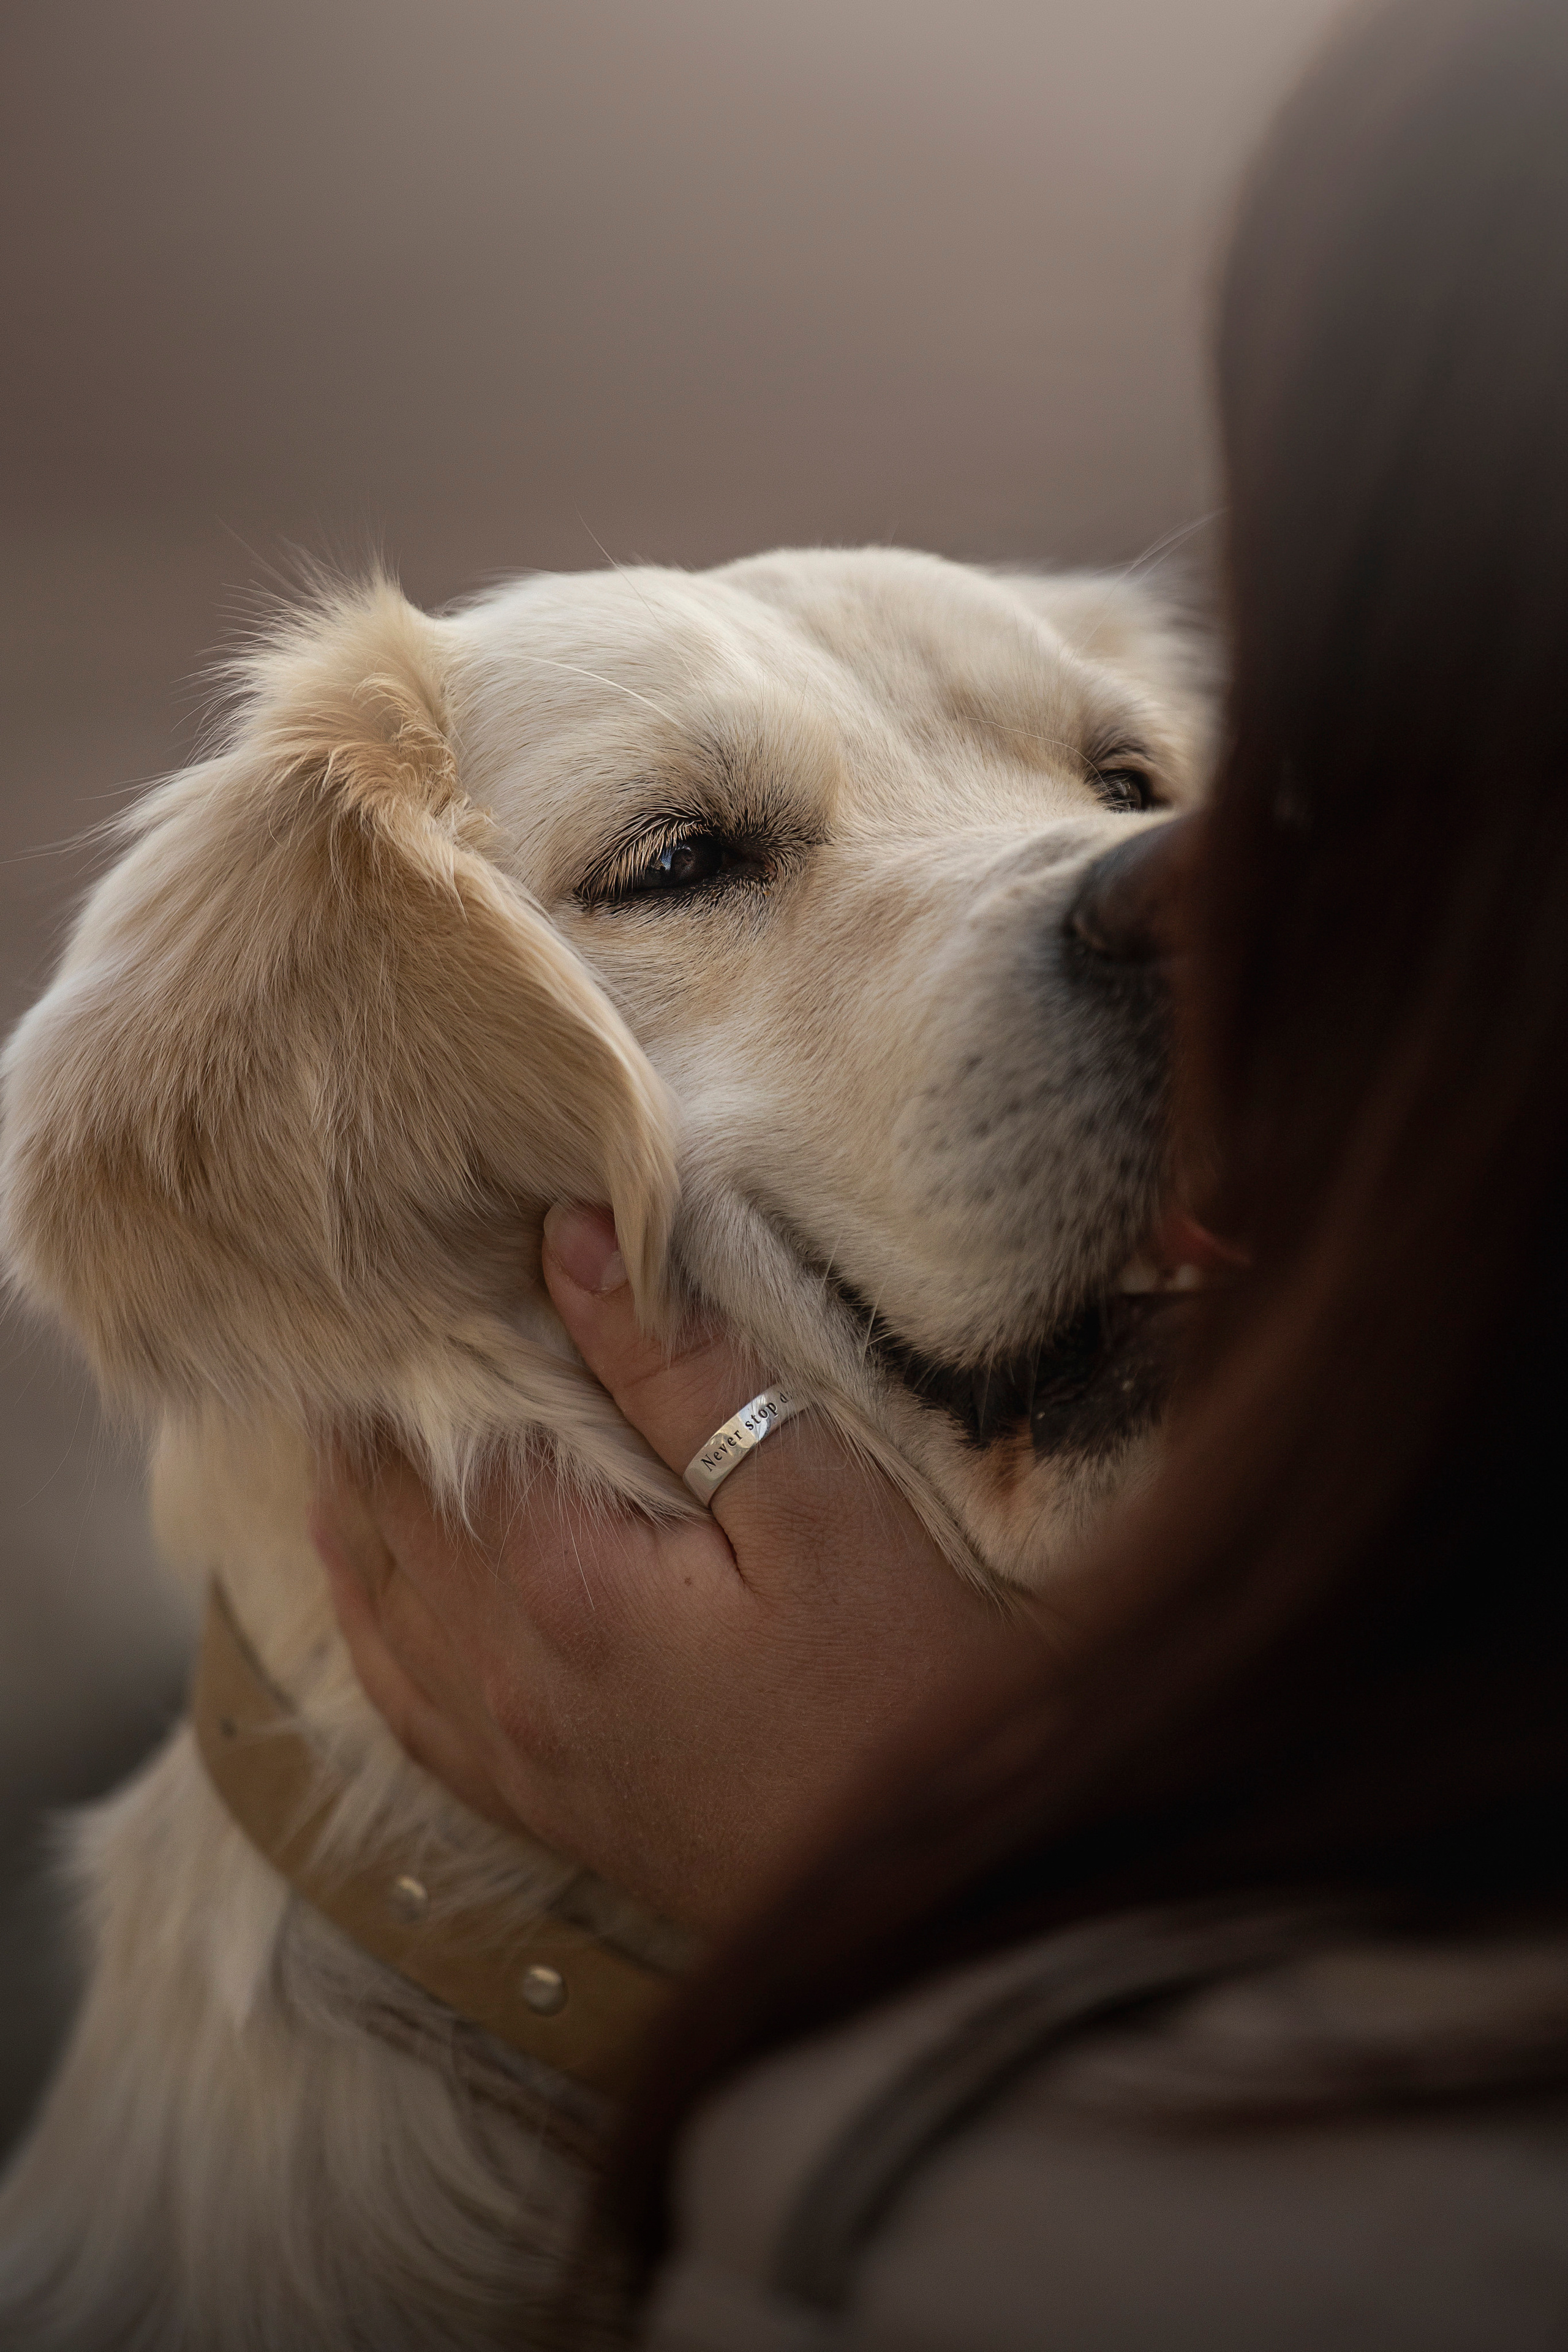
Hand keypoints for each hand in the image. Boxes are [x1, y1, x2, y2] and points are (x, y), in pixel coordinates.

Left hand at [312, 1205, 1035, 1931]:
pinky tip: (360, 1573)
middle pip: (390, 1504)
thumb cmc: (909, 1688)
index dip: (438, 1333)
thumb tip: (570, 1243)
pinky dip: (369, 1613)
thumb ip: (685, 1374)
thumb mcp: (817, 1504)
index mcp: (563, 1584)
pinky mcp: (540, 1805)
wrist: (940, 1895)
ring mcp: (512, 1752)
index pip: (448, 1423)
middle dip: (387, 1405)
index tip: (442, 1259)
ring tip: (360, 1407)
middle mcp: (502, 1673)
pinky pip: (405, 1700)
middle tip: (393, 1313)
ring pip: (379, 1594)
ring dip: (360, 1495)